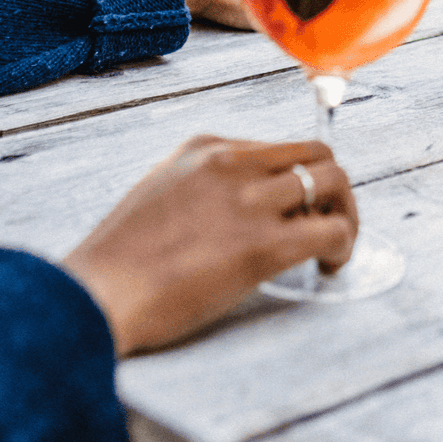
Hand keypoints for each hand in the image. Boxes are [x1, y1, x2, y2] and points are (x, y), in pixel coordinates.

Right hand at [62, 137, 357, 355]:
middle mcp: (233, 163)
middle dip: (332, 192)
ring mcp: (249, 201)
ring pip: (334, 183)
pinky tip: (326, 269)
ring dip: (345, 216)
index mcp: (207, 148)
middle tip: (326, 227)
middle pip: (318, 156)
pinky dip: (343, 247)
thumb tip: (244, 204)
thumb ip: (204, 187)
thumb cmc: (120, 261)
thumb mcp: (160, 192)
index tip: (294, 213)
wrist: (97, 294)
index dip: (297, 182)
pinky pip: (331, 231)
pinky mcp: (262, 245)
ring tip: (331, 250)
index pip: (279, 148)